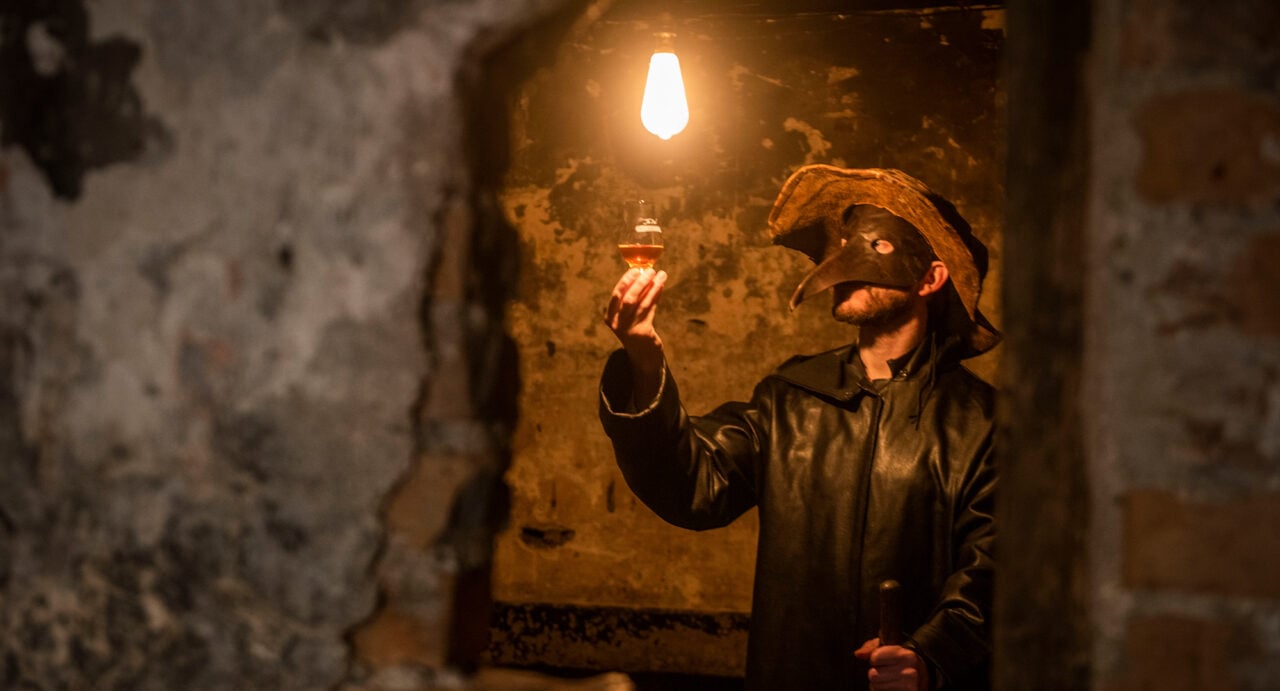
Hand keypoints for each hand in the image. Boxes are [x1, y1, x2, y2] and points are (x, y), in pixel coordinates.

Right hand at [604, 268, 667, 401]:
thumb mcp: (630, 315)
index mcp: (610, 317)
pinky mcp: (642, 332)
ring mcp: (629, 329)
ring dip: (652, 286)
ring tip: (661, 275)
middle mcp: (617, 323)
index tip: (637, 269)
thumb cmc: (636, 330)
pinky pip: (650, 309)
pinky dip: (656, 296)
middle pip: (629, 297)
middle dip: (640, 281)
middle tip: (651, 270)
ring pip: (641, 302)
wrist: (643, 355)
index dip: (626, 280)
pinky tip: (661, 286)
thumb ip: (634, 298)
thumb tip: (644, 274)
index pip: (616, 294)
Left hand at [855, 638, 929, 690]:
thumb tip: (858, 654)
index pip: (874, 657)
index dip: (875, 659)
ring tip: (890, 681)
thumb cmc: (902, 661)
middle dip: (876, 674)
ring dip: (879, 685)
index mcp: (905, 655)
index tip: (884, 660)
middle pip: (873, 675)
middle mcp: (910, 672)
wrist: (925, 676)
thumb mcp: (890, 648)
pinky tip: (893, 688)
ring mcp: (910, 687)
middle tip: (887, 672)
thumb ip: (872, 647)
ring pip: (875, 687)